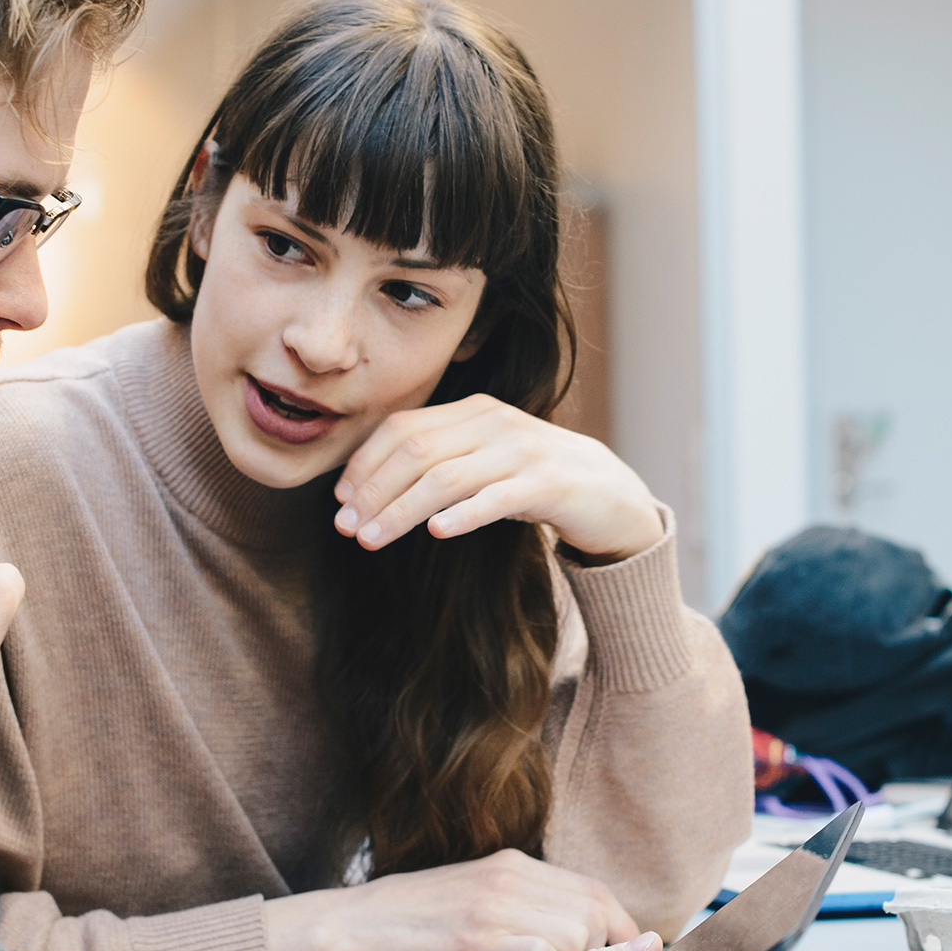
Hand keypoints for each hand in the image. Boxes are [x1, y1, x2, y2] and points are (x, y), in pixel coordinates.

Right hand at [263, 851, 638, 950]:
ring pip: (578, 931)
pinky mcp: (476, 940)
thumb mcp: (469, 898)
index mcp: (510, 865)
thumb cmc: (404, 925)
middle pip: (597, 907)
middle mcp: (510, 876)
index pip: (593, 889)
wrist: (345, 928)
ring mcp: (494, 905)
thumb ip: (515, 904)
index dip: (617, 930)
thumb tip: (560, 929)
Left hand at [333, 395, 663, 562]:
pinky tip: (436, 533)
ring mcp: (523, 452)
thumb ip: (440, 461)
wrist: (611, 495)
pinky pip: (496, 498)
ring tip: (372, 538)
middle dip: (374, 490)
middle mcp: (495, 423)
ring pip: (446, 477)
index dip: (365, 464)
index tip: (340, 500)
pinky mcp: (548, 485)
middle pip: (416, 452)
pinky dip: (462, 514)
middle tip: (346, 527)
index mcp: (475, 411)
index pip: (403, 429)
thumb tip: (369, 487)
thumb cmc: (535, 483)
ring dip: (401, 510)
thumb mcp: (485, 461)